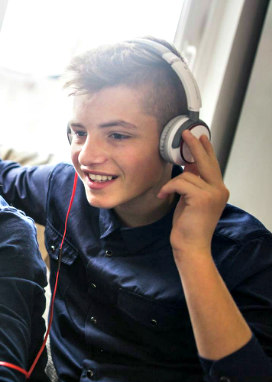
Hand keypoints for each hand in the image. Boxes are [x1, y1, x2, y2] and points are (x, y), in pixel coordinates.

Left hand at [158, 130, 228, 257]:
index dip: (205, 150)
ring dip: (172, 184)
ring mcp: (214, 193)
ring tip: (165, 195)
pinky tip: (163, 197)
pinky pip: (180, 182)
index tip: (200, 137)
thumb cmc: (188, 225)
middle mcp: (220, 189)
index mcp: (219, 190)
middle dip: (195, 146)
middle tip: (187, 133)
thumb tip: (188, 165)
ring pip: (187, 175)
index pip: (212, 165)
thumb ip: (193, 183)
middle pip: (207, 162)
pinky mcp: (203, 198)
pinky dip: (168, 188)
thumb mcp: (190, 200)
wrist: (191, 246)